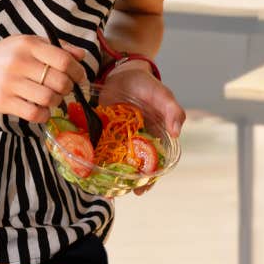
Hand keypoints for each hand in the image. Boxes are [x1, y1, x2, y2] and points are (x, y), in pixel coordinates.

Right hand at [0, 36, 85, 122]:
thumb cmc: (2, 56)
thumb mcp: (26, 44)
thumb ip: (55, 48)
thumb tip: (81, 55)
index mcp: (28, 45)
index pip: (64, 60)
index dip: (78, 71)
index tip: (79, 77)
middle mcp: (19, 62)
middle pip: (59, 81)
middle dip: (68, 88)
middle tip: (64, 89)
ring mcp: (10, 83)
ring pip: (49, 99)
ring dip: (56, 102)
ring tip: (51, 98)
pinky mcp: (2, 101)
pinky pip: (34, 113)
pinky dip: (44, 114)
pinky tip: (41, 109)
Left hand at [99, 63, 184, 195]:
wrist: (124, 72)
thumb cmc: (148, 86)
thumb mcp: (163, 96)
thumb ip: (173, 111)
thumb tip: (177, 132)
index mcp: (153, 139)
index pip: (153, 164)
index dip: (149, 179)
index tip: (142, 190)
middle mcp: (135, 143)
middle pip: (132, 168)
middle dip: (126, 181)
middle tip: (118, 191)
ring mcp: (117, 138)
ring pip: (113, 160)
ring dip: (108, 173)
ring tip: (102, 186)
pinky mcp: (102, 130)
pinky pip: (97, 146)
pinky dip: (93, 155)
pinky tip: (86, 165)